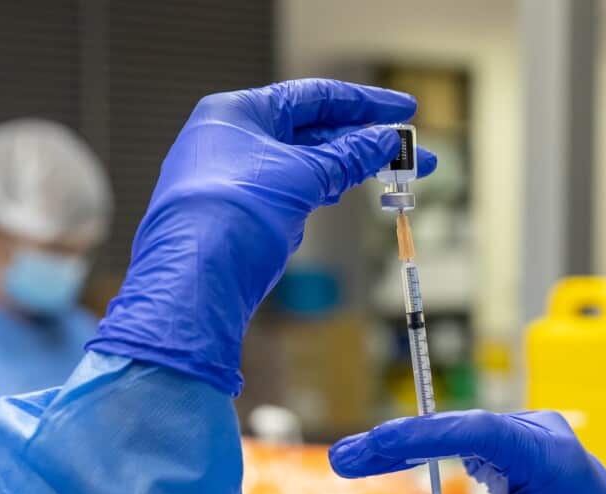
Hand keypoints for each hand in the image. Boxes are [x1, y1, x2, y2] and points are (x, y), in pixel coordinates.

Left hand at [88, 79, 435, 394]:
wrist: (191, 285)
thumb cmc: (230, 217)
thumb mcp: (300, 177)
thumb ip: (347, 157)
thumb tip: (385, 141)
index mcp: (238, 113)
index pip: (313, 97)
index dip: (364, 103)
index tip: (404, 108)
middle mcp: (233, 139)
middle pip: (312, 131)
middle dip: (365, 143)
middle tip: (414, 154)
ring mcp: (235, 178)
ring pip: (305, 165)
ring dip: (350, 169)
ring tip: (398, 175)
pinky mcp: (241, 215)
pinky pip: (292, 194)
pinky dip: (323, 193)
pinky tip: (350, 194)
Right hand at [330, 410, 605, 493]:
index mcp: (549, 453)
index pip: (477, 432)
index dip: (421, 436)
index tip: (375, 445)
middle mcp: (539, 430)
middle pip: (457, 428)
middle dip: (398, 444)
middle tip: (344, 458)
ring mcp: (529, 431)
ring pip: (457, 433)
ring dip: (407, 447)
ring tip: (354, 460)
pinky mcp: (517, 441)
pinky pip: (467, 441)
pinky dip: (431, 452)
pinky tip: (387, 458)